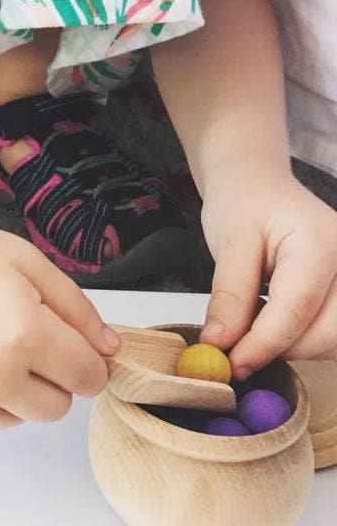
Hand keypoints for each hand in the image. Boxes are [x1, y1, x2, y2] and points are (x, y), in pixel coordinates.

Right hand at [0, 208, 119, 430]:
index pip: (88, 377)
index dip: (85, 357)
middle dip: (51, 375)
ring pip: (18, 417)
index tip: (68, 341)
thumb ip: (77, 307)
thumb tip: (110, 349)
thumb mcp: (26, 261)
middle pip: (58, 407)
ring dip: (13, 389)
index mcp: (23, 334)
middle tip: (19, 335)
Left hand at [199, 173, 336, 376]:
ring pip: (336, 339)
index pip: (296, 310)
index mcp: (318, 242)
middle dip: (280, 349)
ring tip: (253, 329)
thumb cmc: (243, 200)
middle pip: (327, 333)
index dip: (263, 345)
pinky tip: (274, 324)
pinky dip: (304, 337)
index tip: (231, 364)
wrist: (256, 180)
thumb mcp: (228, 241)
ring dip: (294, 347)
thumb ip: (229, 296)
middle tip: (237, 351)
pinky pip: (335, 330)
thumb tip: (220, 344)